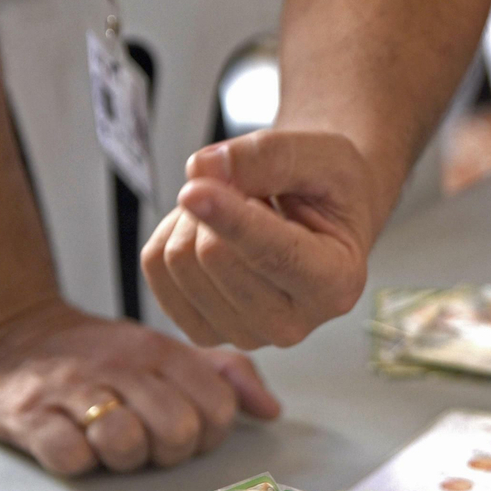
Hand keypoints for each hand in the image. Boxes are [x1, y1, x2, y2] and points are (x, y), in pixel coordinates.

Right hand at [0, 305, 280, 474]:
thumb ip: (222, 376)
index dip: (206, 435)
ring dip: (119, 458)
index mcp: (161, 352)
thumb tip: (271, 411)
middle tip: (141, 442)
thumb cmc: (99, 357)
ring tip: (103, 443)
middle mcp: (121, 366)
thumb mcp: (163, 353)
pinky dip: (74, 461)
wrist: (8, 333)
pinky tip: (69, 445)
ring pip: (125, 442)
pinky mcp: (29, 414)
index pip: (218, 409)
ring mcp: (74, 389)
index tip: (180, 432)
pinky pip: (69, 456)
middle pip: (178, 429)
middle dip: (165, 451)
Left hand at [141, 130, 379, 349]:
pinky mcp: (204, 331)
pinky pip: (155, 268)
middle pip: (213, 256)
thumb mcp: (323, 155)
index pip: (273, 254)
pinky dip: (171, 233)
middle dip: (216, 199)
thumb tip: (204, 169)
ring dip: (193, 216)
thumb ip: (271, 156)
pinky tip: (209, 230)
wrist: (320, 220)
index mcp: (336, 284)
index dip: (230, 219)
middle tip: (244, 187)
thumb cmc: (330, 190)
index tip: (193, 190)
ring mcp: (246, 335)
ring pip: (178, 262)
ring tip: (233, 208)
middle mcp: (293, 324)